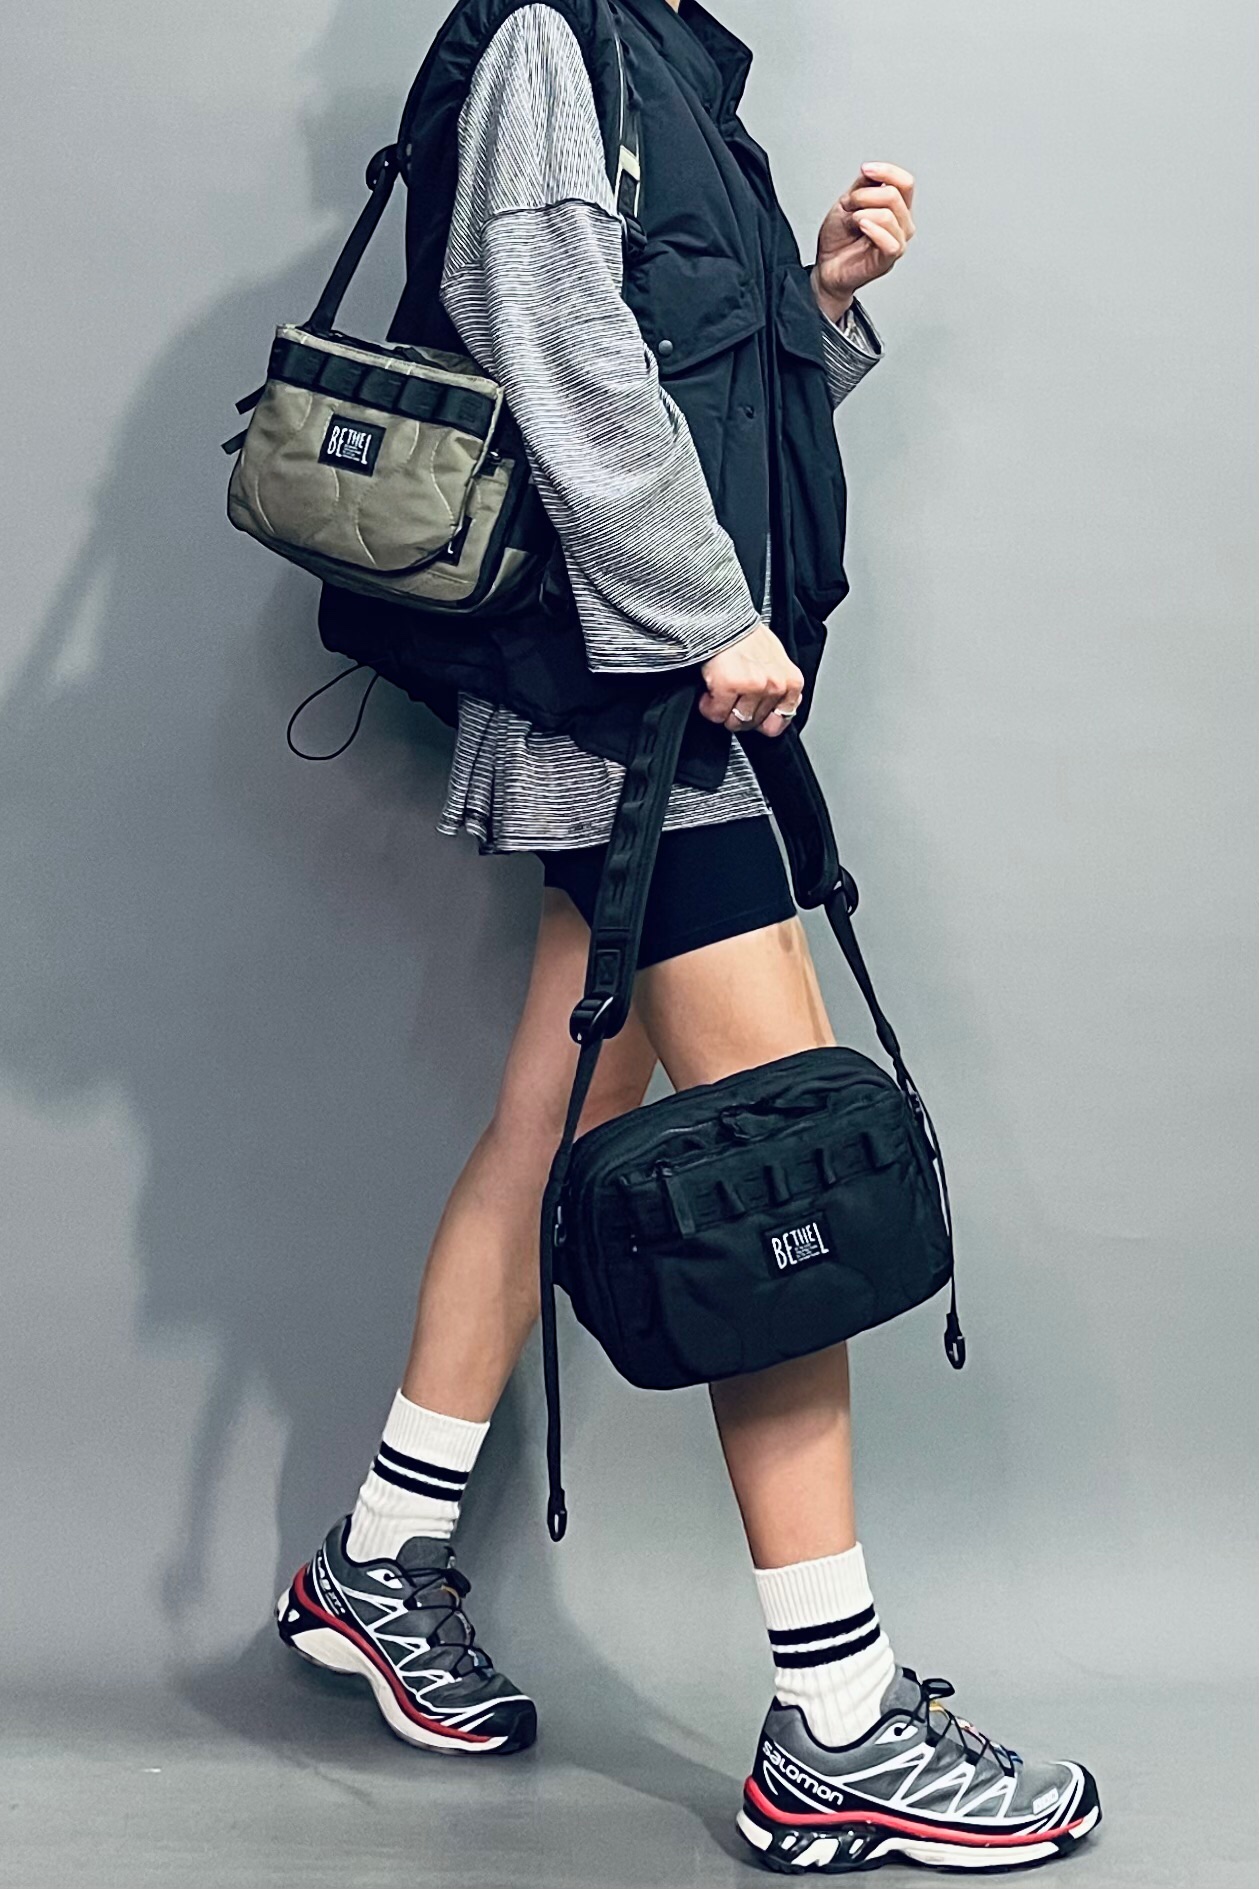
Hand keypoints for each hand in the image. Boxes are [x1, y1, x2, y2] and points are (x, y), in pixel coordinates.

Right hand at [699, 623, 804, 737]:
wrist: (724, 618)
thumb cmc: (745, 637)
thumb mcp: (775, 660)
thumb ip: (778, 686)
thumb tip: (775, 710)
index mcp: (791, 682)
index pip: (780, 722)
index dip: (760, 720)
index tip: (749, 712)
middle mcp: (776, 685)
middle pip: (752, 723)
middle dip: (737, 713)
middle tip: (730, 696)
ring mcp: (754, 687)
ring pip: (734, 721)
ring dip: (722, 709)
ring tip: (720, 691)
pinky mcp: (730, 686)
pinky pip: (716, 713)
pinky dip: (708, 706)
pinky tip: (710, 690)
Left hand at [811, 161, 915, 322]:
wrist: (827, 266)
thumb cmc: (839, 238)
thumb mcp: (848, 202)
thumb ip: (864, 185)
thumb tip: (873, 170)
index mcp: (896, 208)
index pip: (905, 182)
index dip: (886, 172)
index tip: (865, 170)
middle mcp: (902, 223)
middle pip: (894, 195)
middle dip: (864, 196)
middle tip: (849, 206)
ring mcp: (898, 241)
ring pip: (888, 215)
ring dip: (862, 214)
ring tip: (851, 223)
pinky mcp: (889, 259)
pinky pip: (890, 241)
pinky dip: (872, 230)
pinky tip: (861, 228)